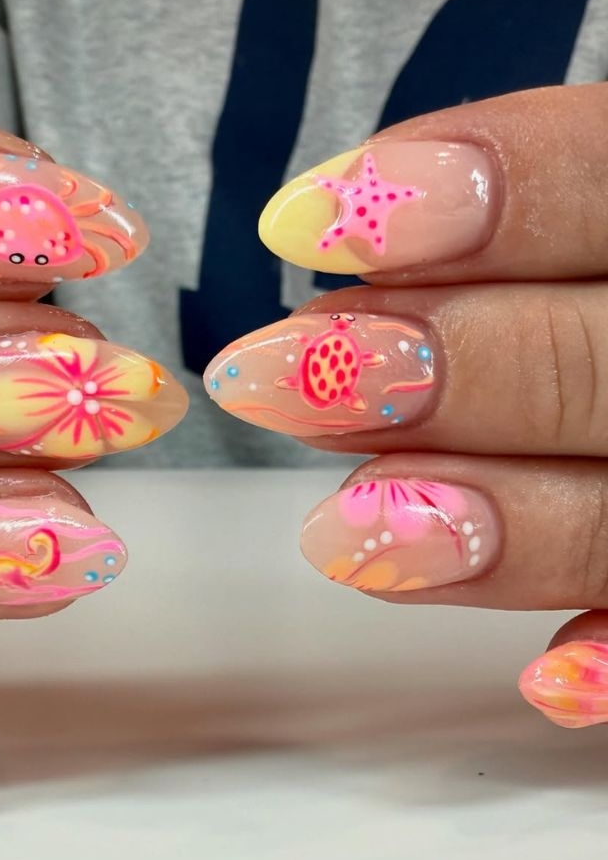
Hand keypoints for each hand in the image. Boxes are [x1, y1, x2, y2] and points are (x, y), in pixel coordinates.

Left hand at [205, 83, 607, 728]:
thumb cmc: (586, 291)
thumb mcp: (574, 229)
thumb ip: (506, 225)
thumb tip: (329, 223)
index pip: (601, 179)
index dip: (474, 193)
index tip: (305, 221)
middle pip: (597, 362)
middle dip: (442, 369)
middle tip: (283, 379)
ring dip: (495, 524)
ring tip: (344, 534)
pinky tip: (541, 680)